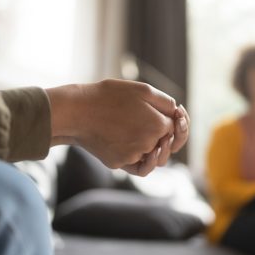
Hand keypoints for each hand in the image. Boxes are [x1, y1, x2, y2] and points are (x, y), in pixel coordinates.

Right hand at [46, 79, 186, 174]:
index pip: (176, 127)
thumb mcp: (142, 90)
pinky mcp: (118, 163)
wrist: (77, 111)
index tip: (171, 113)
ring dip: (154, 147)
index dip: (176, 120)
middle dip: (168, 135)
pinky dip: (140, 158)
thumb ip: (166, 102)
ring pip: (153, 157)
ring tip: (144, 132)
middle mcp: (148, 145)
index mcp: (158, 126)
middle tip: (160, 124)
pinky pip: (136, 165)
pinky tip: (138, 147)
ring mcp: (133, 156)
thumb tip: (177, 113)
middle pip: (167, 144)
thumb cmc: (109, 96)